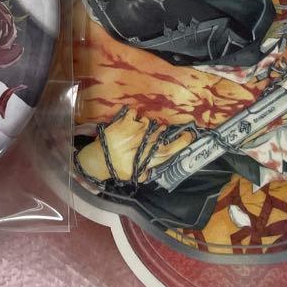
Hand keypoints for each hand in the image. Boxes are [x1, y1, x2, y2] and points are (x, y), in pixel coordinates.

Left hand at [76, 111, 192, 184]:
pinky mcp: (122, 122)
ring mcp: (131, 132)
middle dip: (160, 132)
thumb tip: (161, 161)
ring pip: (148, 122)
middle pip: (160, 134)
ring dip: (144, 126)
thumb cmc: (117, 168)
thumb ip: (149, 170)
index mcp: (144, 160)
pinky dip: (132, 116)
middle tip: (153, 135)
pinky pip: (134, 112)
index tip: (190, 135)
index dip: (181, 143)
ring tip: (134, 133)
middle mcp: (140, 145)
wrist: (97, 159)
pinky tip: (127, 124)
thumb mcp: (134, 174)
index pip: (168, 151)